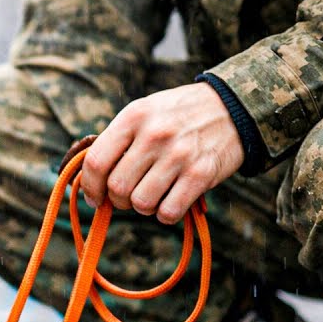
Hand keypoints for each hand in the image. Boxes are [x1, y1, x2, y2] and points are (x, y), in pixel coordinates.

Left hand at [80, 83, 243, 223]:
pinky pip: (168, 212)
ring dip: (143, 207)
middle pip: (117, 188)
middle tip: (129, 195)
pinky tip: (171, 201)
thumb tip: (89, 178)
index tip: (95, 197)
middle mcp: (154, 134)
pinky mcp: (200, 174)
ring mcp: (178, 155)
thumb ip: (118, 140)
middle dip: (118, 200)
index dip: (90, 187)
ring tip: (153, 195)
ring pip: (141, 203)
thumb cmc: (180, 115)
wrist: (233, 107)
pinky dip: (166, 214)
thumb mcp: (145, 111)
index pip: (96, 162)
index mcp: (134, 117)